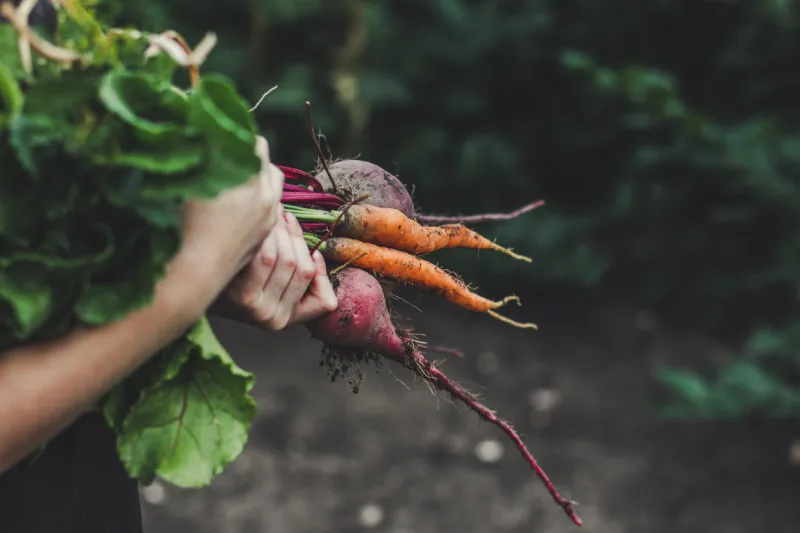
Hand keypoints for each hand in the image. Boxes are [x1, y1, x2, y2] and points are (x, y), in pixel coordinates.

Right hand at [172, 135, 283, 300]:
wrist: (196, 271)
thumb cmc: (185, 227)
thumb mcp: (190, 183)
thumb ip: (201, 155)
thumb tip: (200, 130)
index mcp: (251, 182)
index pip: (256, 144)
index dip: (239, 137)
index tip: (223, 136)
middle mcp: (267, 199)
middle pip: (269, 166)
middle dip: (252, 159)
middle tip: (229, 158)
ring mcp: (268, 220)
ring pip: (273, 189)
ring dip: (259, 181)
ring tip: (235, 181)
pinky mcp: (263, 236)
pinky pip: (270, 209)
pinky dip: (259, 201)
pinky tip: (236, 204)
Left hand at [215, 210, 337, 330]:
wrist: (189, 284)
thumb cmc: (230, 278)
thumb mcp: (265, 287)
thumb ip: (290, 276)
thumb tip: (314, 254)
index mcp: (286, 320)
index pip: (325, 302)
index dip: (322, 274)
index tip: (314, 253)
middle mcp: (276, 319)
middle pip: (303, 269)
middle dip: (295, 238)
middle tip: (283, 217)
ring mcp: (260, 310)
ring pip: (288, 260)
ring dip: (281, 232)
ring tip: (271, 217)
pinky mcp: (244, 298)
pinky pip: (268, 258)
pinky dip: (268, 237)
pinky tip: (260, 228)